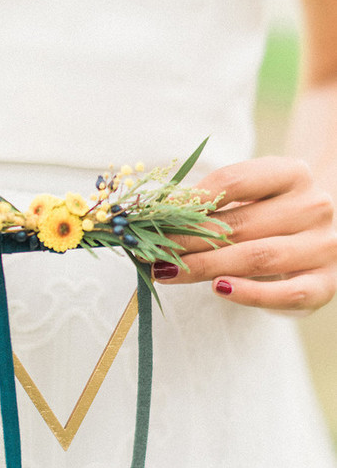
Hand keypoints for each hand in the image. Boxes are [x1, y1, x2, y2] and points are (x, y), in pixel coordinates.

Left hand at [152, 156, 336, 312]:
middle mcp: (313, 206)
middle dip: (186, 240)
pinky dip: (249, 293)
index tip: (155, 216)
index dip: (190, 201)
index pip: (234, 182)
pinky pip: (285, 293)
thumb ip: (213, 203)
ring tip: (166, 272)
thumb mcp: (249, 198)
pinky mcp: (325, 284)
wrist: (320, 238)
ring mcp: (323, 246)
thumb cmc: (271, 216)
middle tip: (148, 252)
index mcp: (293, 173)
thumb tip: (158, 214)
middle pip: (239, 224)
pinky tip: (218, 289)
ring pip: (256, 257)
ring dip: (204, 267)